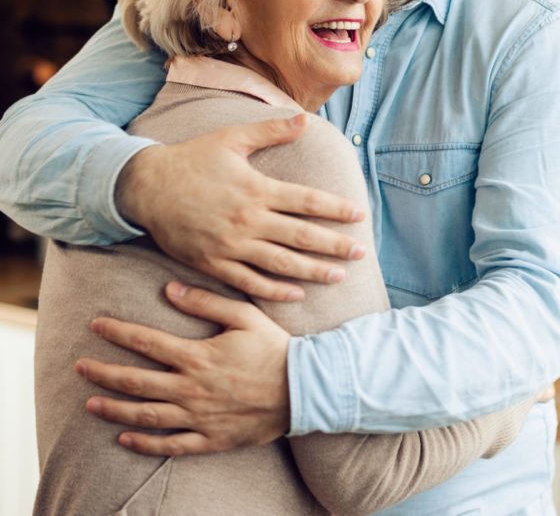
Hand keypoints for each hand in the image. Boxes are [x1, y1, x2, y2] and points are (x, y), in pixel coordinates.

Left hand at [76, 282, 289, 455]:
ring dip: (115, 409)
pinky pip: (171, 446)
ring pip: (146, 416)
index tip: (95, 325)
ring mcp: (199, 417)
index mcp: (198, 355)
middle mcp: (192, 389)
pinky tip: (125, 439)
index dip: (118, 332)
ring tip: (91, 404)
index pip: (147, 342)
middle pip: (137, 381)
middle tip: (79, 367)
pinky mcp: (211, 439)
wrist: (304, 389)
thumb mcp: (244, 315)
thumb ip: (206, 301)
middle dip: (104, 373)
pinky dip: (145, 444)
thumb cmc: (274, 347)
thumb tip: (170, 289)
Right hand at [116, 114, 365, 300]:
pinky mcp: (213, 263)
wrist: (146, 186)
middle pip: (301, 236)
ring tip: (339, 276)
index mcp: (256, 188)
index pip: (306, 201)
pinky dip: (275, 290)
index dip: (335, 209)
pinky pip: (249, 282)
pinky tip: (296, 294)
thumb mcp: (232, 139)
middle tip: (361, 252)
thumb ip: (271, 131)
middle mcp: (247, 219)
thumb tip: (305, 119)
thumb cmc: (192, 159)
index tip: (358, 215)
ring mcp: (230, 245)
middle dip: (335, 245)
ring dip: (313, 271)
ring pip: (280, 263)